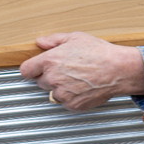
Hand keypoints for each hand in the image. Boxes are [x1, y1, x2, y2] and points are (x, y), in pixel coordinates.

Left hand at [19, 33, 143, 111]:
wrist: (118, 70)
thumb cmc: (99, 52)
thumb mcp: (75, 38)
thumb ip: (53, 41)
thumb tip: (40, 43)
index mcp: (50, 61)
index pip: (25, 71)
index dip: (32, 69)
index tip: (37, 69)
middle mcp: (52, 78)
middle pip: (40, 82)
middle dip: (49, 77)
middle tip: (66, 71)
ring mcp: (61, 93)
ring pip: (52, 93)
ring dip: (60, 88)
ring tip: (77, 79)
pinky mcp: (71, 105)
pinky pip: (65, 102)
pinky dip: (71, 97)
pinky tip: (82, 87)